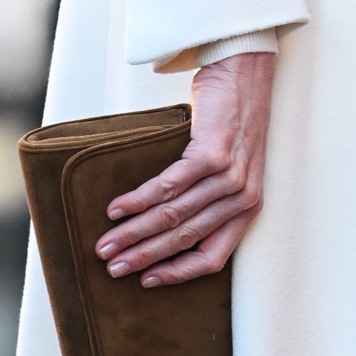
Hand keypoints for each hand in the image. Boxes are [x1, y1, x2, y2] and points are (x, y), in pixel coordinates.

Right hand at [94, 53, 274, 286]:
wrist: (245, 73)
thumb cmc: (231, 121)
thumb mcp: (232, 169)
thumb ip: (210, 199)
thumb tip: (163, 228)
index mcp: (248, 209)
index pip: (212, 257)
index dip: (177, 274)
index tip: (148, 281)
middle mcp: (243, 198)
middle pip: (186, 239)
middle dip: (144, 257)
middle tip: (113, 267)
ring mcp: (229, 177)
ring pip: (173, 216)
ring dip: (134, 232)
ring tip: (107, 242)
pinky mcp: (212, 155)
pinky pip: (168, 186)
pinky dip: (138, 200)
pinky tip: (117, 209)